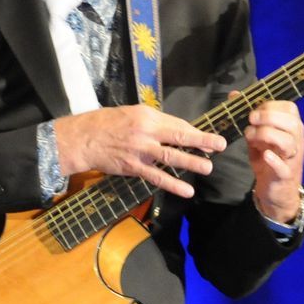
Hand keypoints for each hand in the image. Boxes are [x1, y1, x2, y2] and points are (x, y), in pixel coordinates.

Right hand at [54, 106, 227, 198]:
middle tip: (220, 146)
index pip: (177, 124)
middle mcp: (146, 132)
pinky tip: (186, 190)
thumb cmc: (107, 123)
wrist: (84, 139)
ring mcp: (140, 151)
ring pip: (171, 157)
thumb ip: (153, 122)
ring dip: (191, 162)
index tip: (210, 137)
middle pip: (179, 136)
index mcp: (147, 116)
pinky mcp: (134, 167)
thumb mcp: (132, 113)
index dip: (195, 131)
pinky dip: (172, 184)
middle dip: (202, 141)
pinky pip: (156, 177)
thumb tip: (175, 130)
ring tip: (208, 167)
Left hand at [244, 100, 303, 222]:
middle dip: (269, 117)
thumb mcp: (258, 136)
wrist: (276, 191)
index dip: (271, 105)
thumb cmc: (268, 159)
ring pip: (289, 142)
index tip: (253, 110)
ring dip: (267, 135)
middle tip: (250, 120)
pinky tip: (265, 155)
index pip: (290, 109)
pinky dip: (275, 160)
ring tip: (250, 137)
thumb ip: (249, 118)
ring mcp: (293, 158)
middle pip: (292, 123)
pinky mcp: (285, 175)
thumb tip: (234, 95)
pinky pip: (284, 167)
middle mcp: (297, 141)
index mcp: (292, 128)